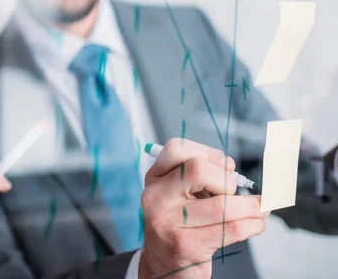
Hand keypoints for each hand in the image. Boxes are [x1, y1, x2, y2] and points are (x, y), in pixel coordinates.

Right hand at [139, 138, 269, 278]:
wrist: (163, 266)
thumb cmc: (178, 225)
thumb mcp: (177, 195)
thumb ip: (199, 178)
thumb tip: (234, 171)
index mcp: (155, 178)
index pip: (177, 148)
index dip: (208, 153)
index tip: (226, 167)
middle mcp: (156, 197)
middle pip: (199, 170)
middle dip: (227, 180)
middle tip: (234, 193)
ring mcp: (168, 221)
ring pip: (221, 205)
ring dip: (251, 206)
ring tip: (259, 209)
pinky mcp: (185, 245)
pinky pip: (230, 229)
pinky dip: (252, 225)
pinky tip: (255, 224)